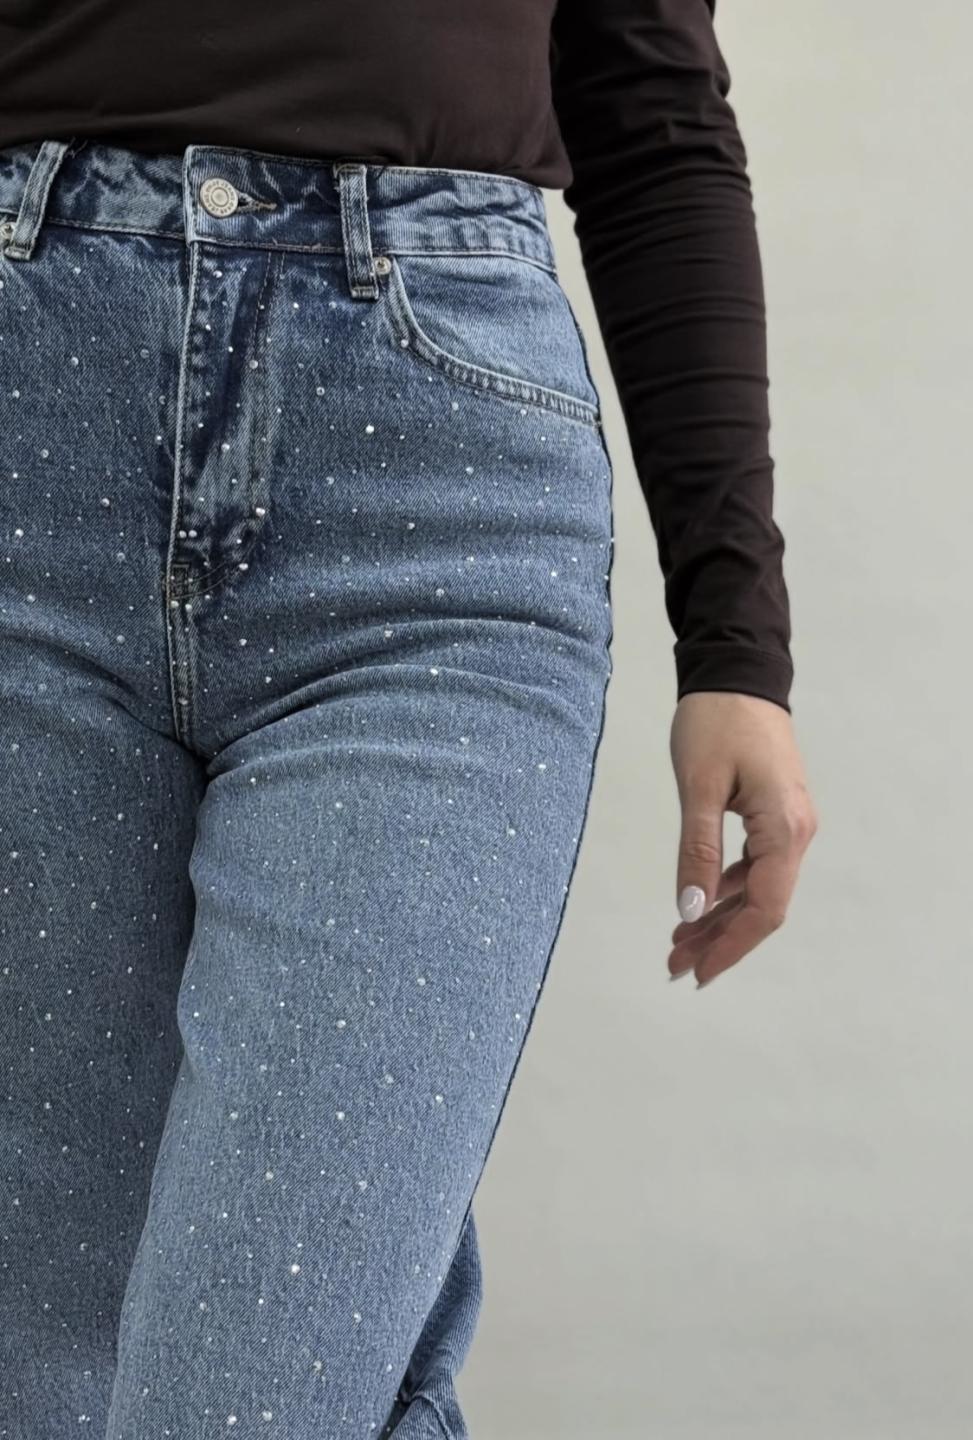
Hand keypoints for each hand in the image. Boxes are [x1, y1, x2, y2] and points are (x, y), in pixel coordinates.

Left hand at [667, 690, 817, 988]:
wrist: (736, 673)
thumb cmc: (716, 721)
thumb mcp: (698, 787)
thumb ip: (696, 850)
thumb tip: (689, 910)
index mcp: (783, 828)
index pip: (764, 909)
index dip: (731, 946)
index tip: (696, 973)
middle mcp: (796, 832)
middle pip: (762, 906)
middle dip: (719, 939)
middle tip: (674, 965)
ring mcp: (789, 823)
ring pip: (757, 888)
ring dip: (719, 917)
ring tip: (678, 942)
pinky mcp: (775, 813)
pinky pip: (755, 866)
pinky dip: (725, 888)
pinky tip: (699, 901)